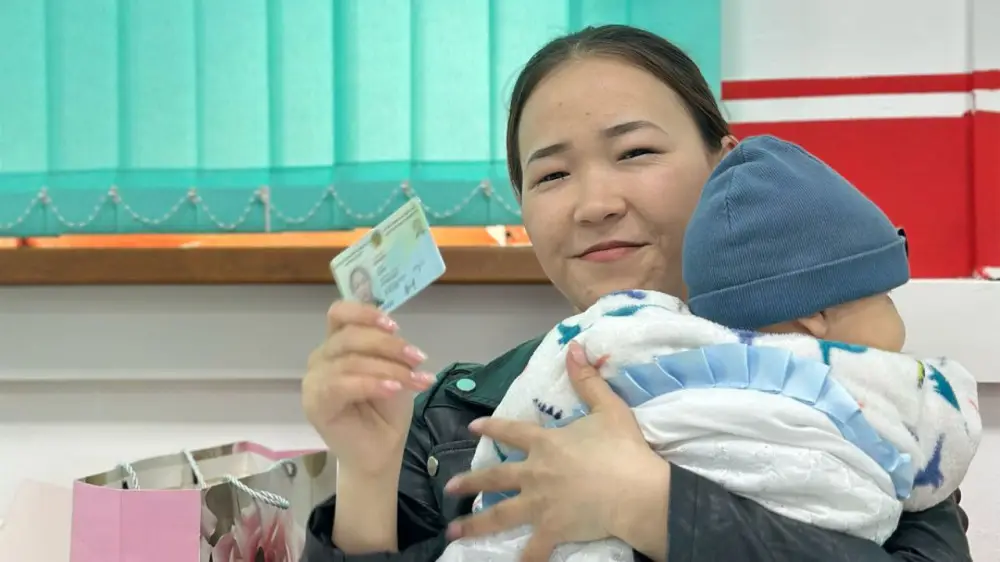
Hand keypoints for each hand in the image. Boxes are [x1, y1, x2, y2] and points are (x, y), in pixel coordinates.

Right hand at [302, 300, 436, 475]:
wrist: (381, 451)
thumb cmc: (385, 412)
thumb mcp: (394, 371)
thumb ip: (388, 350)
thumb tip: (395, 332)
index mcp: (337, 345)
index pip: (339, 313)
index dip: (365, 312)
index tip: (395, 325)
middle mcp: (321, 359)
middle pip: (348, 336)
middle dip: (389, 345)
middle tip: (418, 358)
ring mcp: (314, 382)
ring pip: (349, 361)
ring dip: (388, 368)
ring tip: (415, 381)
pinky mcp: (315, 405)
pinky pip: (341, 385)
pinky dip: (371, 383)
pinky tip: (393, 389)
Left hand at [444, 342, 669, 560]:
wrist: (636, 491)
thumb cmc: (623, 449)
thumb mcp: (608, 408)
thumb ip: (587, 380)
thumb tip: (573, 347)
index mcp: (546, 443)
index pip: (512, 431)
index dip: (491, 427)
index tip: (473, 426)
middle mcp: (535, 473)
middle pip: (496, 476)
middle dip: (470, 482)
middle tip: (449, 487)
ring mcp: (540, 504)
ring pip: (500, 515)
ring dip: (475, 524)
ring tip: (453, 530)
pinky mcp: (552, 529)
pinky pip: (533, 549)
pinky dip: (523, 559)